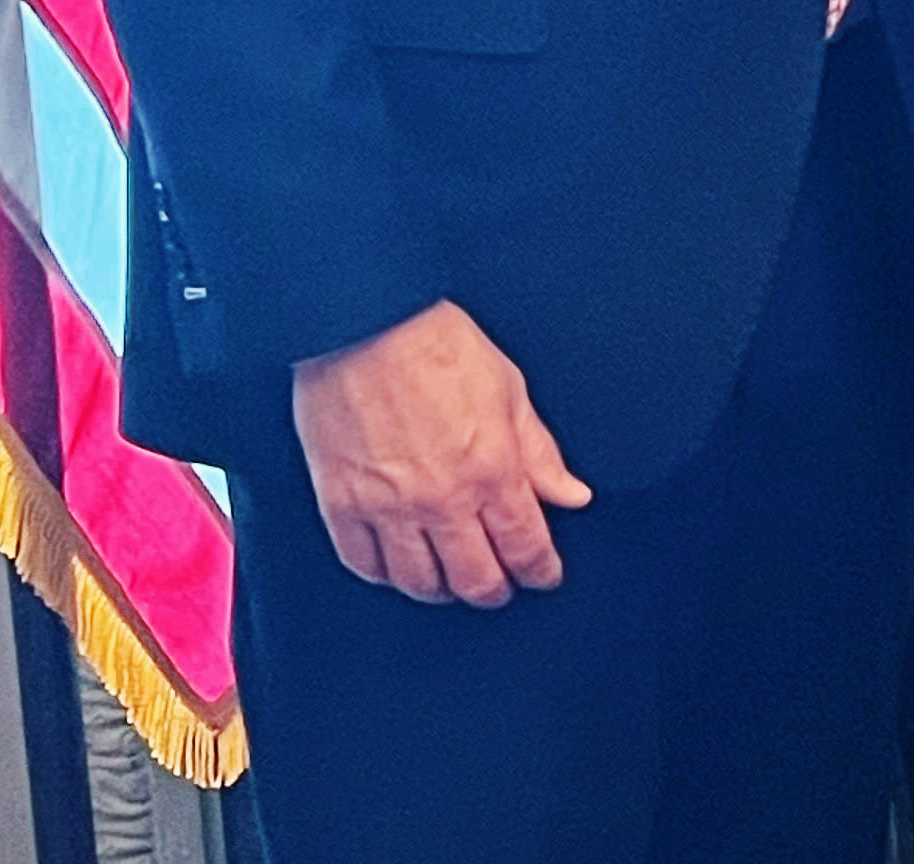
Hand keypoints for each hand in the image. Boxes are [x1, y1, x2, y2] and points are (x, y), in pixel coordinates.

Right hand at [291, 300, 590, 608]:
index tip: (545, 574)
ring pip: (419, 583)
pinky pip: (364, 566)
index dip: (541, 570)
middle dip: (495, 591)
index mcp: (492, 468)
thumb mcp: (510, 390)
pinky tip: (399, 568)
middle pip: (475, 579)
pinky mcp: (341, 505)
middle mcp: (442, 499)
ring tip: (453, 582)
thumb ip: (540, 453)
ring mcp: (387, 508)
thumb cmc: (438, 344)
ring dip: (442, 591)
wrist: (366, 322)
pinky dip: (386, 576)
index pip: (526, 546)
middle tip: (502, 586)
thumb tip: (572, 495)